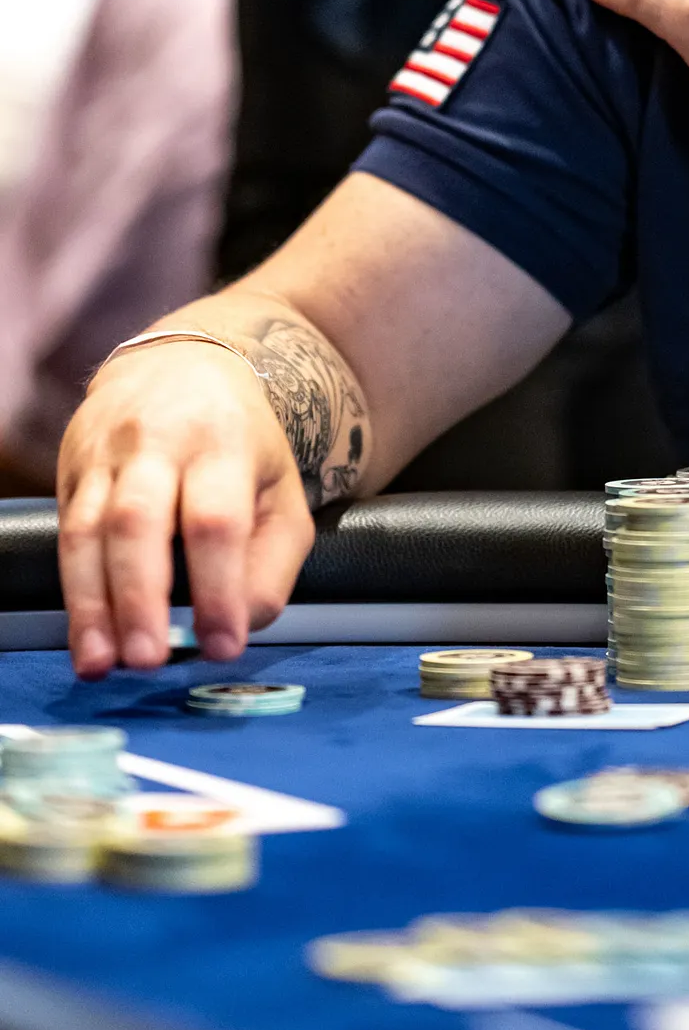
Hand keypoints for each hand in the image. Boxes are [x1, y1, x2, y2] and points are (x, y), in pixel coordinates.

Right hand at [57, 347, 314, 677]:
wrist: (180, 366)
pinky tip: (87, 639)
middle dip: (141, 596)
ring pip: (88, 531)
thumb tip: (240, 624)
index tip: (222, 645)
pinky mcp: (71, 470)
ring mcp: (105, 453)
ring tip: (105, 663)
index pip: (215, 519)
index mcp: (222, 441)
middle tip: (150, 659)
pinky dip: (74, 594)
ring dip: (94, 605)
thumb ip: (273, 563)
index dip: (217, 587)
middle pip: (139, 520)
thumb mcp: (282, 492)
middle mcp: (157, 441)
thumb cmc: (240, 445)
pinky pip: (66, 536)